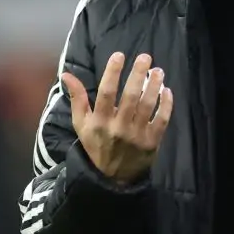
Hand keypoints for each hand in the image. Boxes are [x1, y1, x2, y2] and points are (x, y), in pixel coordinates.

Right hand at [62, 52, 173, 183]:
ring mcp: (137, 135)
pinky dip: (166, 104)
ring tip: (158, 71)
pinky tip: (167, 90)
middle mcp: (118, 128)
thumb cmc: (96, 145)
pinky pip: (162, 120)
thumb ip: (77, 98)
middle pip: (130, 96)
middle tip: (145, 57)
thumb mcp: (82, 124)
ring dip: (154, 86)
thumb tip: (66, 74)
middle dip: (138, 74)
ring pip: (148, 106)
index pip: (106, 93)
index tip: (119, 55)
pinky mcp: (152, 142)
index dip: (113, 72)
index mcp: (99, 122)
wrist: (112, 177)